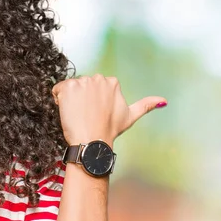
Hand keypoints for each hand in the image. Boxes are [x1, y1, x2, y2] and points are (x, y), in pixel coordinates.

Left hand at [52, 74, 166, 145]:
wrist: (91, 141)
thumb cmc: (109, 130)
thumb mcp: (130, 116)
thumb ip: (146, 105)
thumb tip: (163, 100)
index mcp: (112, 81)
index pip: (94, 86)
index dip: (92, 100)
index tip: (95, 112)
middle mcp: (97, 78)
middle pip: (81, 85)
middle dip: (81, 98)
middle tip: (86, 115)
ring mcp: (82, 82)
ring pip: (70, 88)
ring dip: (70, 100)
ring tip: (78, 115)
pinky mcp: (67, 87)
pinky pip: (57, 90)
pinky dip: (58, 100)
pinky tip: (67, 112)